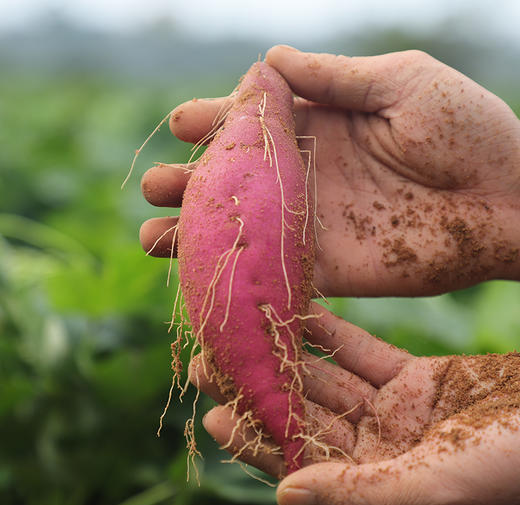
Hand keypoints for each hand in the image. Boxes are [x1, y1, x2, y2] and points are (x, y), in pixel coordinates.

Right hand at [139, 46, 519, 296]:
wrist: (510, 202)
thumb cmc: (468, 130)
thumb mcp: (402, 82)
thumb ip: (334, 76)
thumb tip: (269, 58)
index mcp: (320, 124)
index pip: (253, 122)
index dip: (215, 121)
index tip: (183, 123)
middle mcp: (307, 174)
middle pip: (236, 178)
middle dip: (193, 180)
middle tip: (157, 184)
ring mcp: (312, 223)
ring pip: (240, 228)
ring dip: (196, 231)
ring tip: (153, 234)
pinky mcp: (324, 267)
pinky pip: (269, 269)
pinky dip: (233, 272)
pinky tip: (199, 275)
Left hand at [192, 302, 519, 504]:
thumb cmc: (515, 471)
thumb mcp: (436, 489)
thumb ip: (359, 494)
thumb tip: (283, 495)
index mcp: (377, 491)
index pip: (300, 464)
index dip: (257, 441)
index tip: (214, 414)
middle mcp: (379, 453)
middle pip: (305, 417)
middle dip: (261, 389)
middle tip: (212, 362)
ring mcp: (396, 413)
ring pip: (329, 381)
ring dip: (288, 357)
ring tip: (244, 332)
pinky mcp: (417, 379)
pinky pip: (364, 352)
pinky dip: (333, 333)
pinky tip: (300, 313)